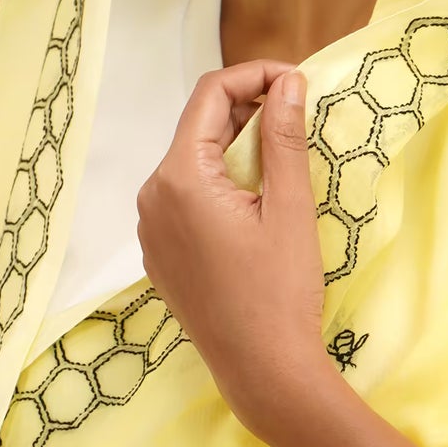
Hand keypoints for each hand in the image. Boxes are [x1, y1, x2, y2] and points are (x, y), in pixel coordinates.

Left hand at [136, 60, 328, 439]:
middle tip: (297, 121)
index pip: (210, 94)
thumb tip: (288, 83)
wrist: (261, 371)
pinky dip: (218, 186)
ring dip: (234, 150)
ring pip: (191, 163)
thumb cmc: (280, 292)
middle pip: (198, 127)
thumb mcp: (290, 208)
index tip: (297, 83)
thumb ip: (284, 138)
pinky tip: (255, 206)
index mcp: (179, 177)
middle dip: (247, 113)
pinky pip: (184, 199)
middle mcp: (151, 196)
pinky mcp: (158, 253)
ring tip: (281, 166)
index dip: (255, 75)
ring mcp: (149, 228)